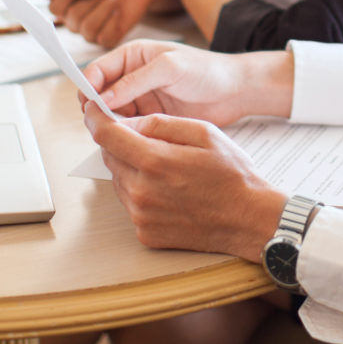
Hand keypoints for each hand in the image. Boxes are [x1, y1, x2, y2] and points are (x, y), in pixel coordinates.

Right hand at [43, 0, 160, 47]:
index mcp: (64, 5)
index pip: (54, 8)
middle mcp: (73, 21)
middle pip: (73, 16)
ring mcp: (90, 32)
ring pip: (88, 26)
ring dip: (105, 5)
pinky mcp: (107, 39)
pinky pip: (103, 36)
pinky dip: (114, 18)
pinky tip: (120, 8)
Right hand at [79, 41, 293, 127]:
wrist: (236, 91)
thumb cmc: (208, 70)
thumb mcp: (170, 67)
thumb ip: (136, 81)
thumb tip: (104, 97)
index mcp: (132, 56)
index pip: (97, 71)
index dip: (88, 87)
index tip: (88, 106)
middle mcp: (132, 77)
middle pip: (99, 96)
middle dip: (96, 110)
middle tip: (100, 126)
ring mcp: (140, 99)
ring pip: (111, 115)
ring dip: (111, 125)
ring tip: (117, 136)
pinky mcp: (151, 118)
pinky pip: (129, 128)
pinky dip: (125, 135)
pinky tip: (130, 141)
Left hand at [91, 111, 287, 259]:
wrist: (249, 219)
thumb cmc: (232, 175)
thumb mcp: (204, 133)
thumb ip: (161, 124)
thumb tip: (128, 122)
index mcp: (155, 161)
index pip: (105, 135)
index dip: (95, 118)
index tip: (93, 110)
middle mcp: (141, 191)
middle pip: (110, 157)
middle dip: (120, 143)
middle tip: (148, 141)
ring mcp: (141, 215)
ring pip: (119, 180)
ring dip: (132, 169)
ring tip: (166, 169)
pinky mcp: (145, 233)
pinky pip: (131, 205)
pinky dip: (141, 193)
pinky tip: (169, 191)